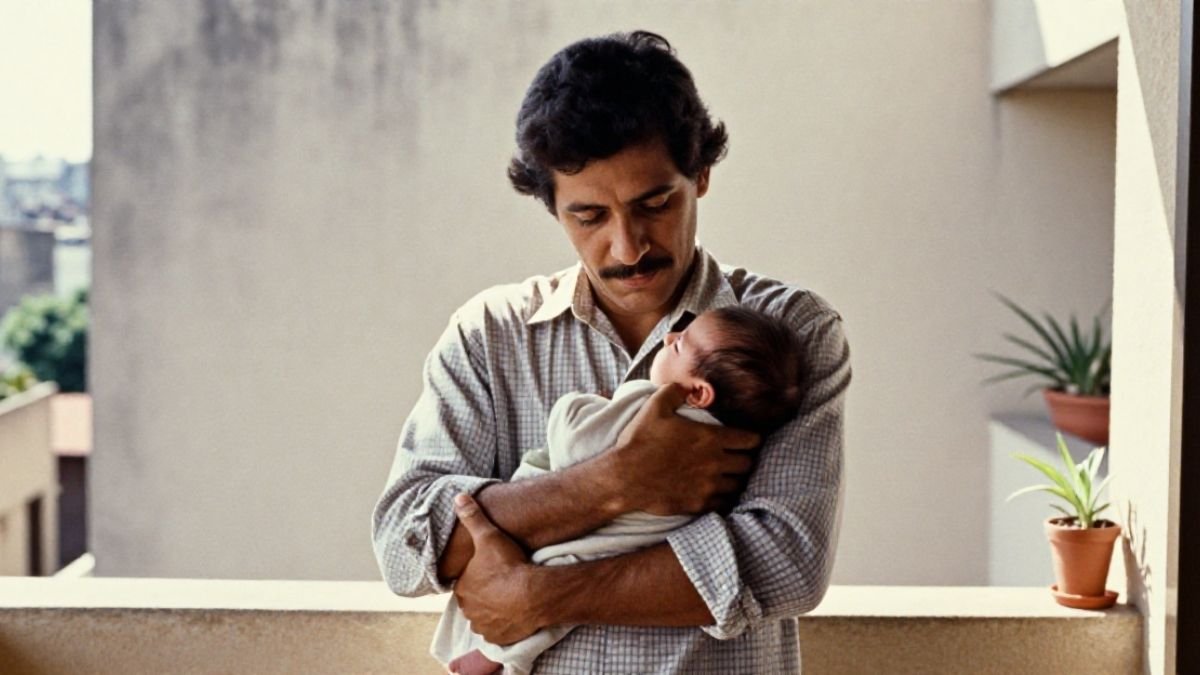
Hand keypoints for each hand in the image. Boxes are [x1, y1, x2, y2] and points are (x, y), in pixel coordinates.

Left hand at [451, 493, 544, 644]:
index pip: (466, 582)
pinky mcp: (498, 638)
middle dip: (484, 593)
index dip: (479, 575)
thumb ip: (472, 517)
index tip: (492, 570)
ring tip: (509, 597)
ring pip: (484, 617)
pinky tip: (514, 613)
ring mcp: (483, 626)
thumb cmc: (508, 565)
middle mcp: (467, 609)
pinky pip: (497, 632)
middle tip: (502, 582)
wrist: (532, 594)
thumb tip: (458, 497)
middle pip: (474, 600)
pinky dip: (503, 625)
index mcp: (462, 587)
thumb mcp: (489, 536)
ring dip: (493, 610)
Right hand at [611, 383, 760, 515]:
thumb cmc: (640, 441)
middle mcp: (714, 463)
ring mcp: (708, 486)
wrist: (624, 478)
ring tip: (727, 474)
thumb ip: (674, 392)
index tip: (746, 439)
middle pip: (748, 463)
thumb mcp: (655, 407)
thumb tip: (686, 387)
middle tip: (737, 456)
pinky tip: (714, 490)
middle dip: (745, 458)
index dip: (751, 438)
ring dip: (735, 478)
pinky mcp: (699, 504)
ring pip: (738, 484)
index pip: (750, 440)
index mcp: (710, 438)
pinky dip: (723, 496)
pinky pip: (724, 502)